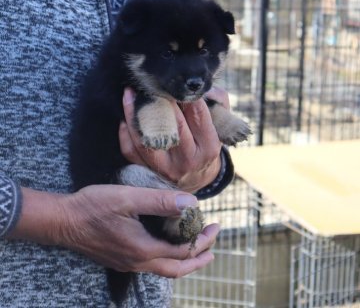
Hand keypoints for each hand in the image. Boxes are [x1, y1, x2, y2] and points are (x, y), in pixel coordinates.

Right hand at [8, 186, 219, 276]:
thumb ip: (160, 201)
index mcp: (143, 249)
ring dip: (184, 260)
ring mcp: (128, 264)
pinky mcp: (120, 259)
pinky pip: (151, 265)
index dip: (203, 240)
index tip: (215, 226)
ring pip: (164, 270)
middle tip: (212, 246)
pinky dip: (167, 258)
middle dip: (198, 258)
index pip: (183, 251)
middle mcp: (137, 262)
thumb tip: (191, 203)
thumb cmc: (94, 207)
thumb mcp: (129, 198)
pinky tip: (167, 246)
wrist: (63, 221)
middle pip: (177, 269)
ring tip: (196, 249)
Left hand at [119, 87, 228, 192]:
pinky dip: (126, 133)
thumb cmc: (205, 147)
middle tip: (151, 83)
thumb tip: (204, 87)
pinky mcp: (149, 172)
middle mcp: (188, 160)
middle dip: (161, 101)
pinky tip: (126, 118)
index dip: (187, 96)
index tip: (178, 82)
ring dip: (136, 114)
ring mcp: (167, 168)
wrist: (196, 180)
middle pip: (173, 126)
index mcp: (208, 148)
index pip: (198, 116)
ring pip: (147, 140)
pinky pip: (131, 151)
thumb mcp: (219, 129)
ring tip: (130, 94)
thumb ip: (217, 106)